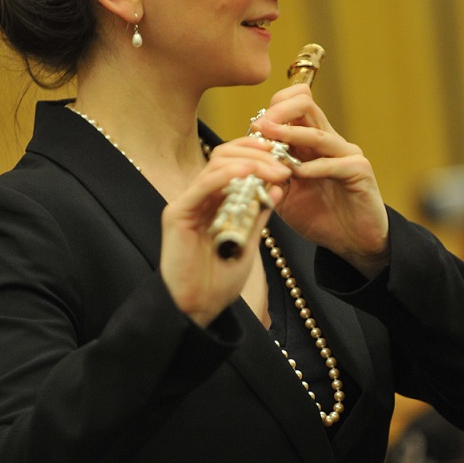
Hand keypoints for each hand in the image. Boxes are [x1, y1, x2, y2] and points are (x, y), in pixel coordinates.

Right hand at [160, 141, 289, 326]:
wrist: (195, 310)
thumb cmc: (218, 282)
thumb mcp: (249, 244)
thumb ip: (259, 215)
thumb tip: (278, 187)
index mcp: (215, 202)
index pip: (234, 163)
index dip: (259, 154)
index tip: (286, 158)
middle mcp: (199, 198)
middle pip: (225, 156)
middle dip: (258, 152)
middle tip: (284, 162)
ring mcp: (188, 204)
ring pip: (216, 165)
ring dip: (250, 162)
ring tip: (275, 169)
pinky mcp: (177, 214)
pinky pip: (203, 185)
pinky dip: (227, 174)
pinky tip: (249, 172)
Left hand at [251, 84, 389, 278]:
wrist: (352, 241)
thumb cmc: (320, 215)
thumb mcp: (285, 195)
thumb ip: (269, 176)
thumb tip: (244, 162)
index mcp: (310, 142)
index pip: (293, 106)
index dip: (272, 110)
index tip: (253, 128)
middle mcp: (329, 141)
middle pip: (306, 106)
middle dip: (279, 112)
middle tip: (259, 127)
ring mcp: (346, 154)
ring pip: (317, 133)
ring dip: (290, 134)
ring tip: (269, 137)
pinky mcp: (359, 170)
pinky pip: (333, 163)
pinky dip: (312, 168)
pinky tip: (296, 173)